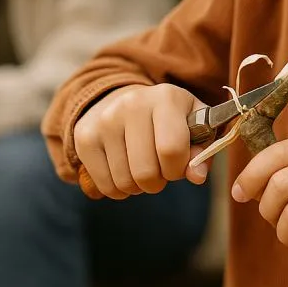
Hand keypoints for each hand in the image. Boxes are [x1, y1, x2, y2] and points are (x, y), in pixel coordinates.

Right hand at [74, 83, 210, 199]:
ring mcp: (105, 120)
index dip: (178, 169)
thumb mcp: (195, 127)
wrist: (124, 100)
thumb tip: (197, 176)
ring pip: (125, 182)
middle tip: (159, 169)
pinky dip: (118, 189)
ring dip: (138, 186)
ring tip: (141, 167)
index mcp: (166, 97)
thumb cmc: (168, 120)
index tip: (178, 165)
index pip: (171, 150)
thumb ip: (202, 151)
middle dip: (158, 182)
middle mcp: (132, 104)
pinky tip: (124, 170)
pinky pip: (105, 185)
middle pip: (146, 172)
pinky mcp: (85, 137)